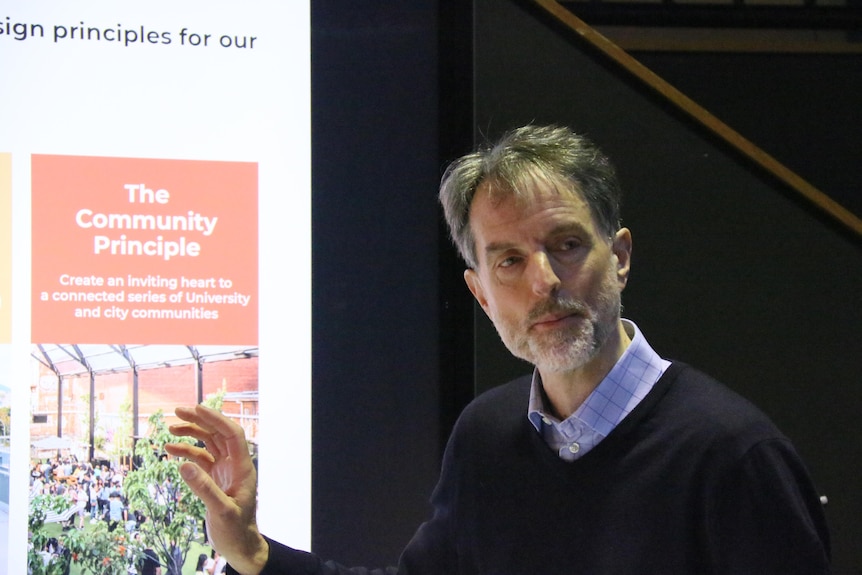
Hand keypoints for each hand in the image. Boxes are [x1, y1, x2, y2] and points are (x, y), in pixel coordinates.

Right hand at [165, 405, 268, 574]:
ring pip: (208, 444)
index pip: (231, 434)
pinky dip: (186, 453)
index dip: (216, 419)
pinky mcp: (214, 479)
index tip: (196, 409)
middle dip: (199, 421)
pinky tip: (170, 450)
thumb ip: (203, 488)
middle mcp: (234, 464)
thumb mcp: (221, 510)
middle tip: (177, 411)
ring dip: (191, 434)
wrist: (238, 545)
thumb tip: (183, 464)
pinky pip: (200, 459)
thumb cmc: (235, 530)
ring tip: (170, 429)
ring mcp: (224, 470)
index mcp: (242, 467)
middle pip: (218, 434)